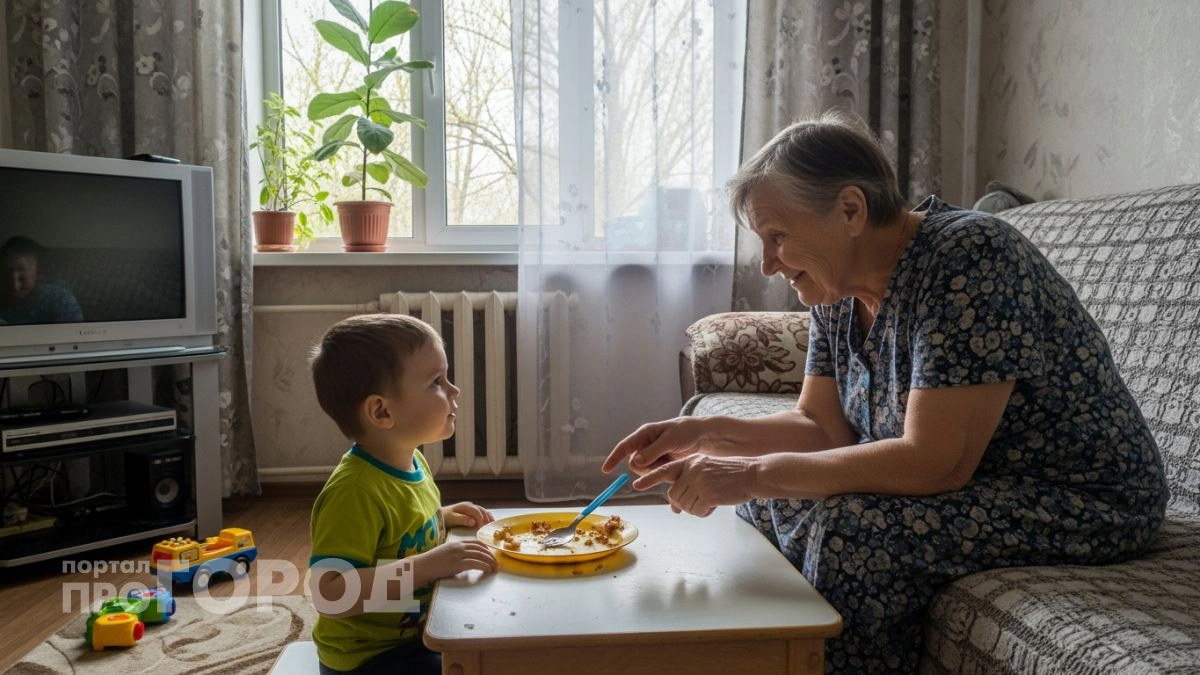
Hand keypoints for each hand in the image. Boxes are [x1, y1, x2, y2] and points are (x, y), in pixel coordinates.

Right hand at [412, 540, 496, 582]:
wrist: (422, 566)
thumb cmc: (432, 562)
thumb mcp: (446, 553)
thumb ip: (456, 554)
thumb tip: (465, 562)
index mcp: (456, 543)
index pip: (476, 542)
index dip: (485, 548)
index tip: (490, 554)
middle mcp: (459, 547)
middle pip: (480, 549)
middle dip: (490, 555)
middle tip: (496, 562)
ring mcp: (458, 555)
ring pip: (479, 555)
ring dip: (489, 561)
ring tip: (494, 567)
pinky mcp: (457, 564)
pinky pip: (475, 563)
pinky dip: (484, 566)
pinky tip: (488, 570)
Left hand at [441, 502, 493, 528]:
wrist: (440, 516)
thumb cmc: (445, 518)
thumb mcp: (452, 519)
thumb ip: (462, 520)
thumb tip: (473, 522)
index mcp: (465, 506)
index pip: (476, 512)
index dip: (480, 520)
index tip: (482, 528)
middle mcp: (470, 505)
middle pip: (482, 511)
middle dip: (486, 519)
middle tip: (488, 528)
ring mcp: (471, 507)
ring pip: (483, 511)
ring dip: (488, 518)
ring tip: (491, 525)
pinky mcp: (472, 511)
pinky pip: (482, 512)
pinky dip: (487, 517)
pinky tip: (490, 522)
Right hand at [602, 416, 708, 475]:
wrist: (702, 436)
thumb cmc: (686, 432)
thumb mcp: (670, 440)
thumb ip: (653, 452)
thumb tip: (634, 463)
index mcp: (644, 434)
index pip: (624, 447)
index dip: (614, 458)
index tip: (606, 470)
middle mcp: (645, 444)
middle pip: (635, 464)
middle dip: (647, 468)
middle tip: (664, 462)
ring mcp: (652, 454)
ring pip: (644, 471)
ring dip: (656, 470)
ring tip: (671, 461)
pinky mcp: (660, 462)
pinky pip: (654, 473)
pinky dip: (661, 472)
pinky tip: (672, 464)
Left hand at [635, 455, 756, 516]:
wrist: (752, 474)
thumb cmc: (730, 476)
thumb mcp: (706, 474)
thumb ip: (688, 486)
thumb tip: (675, 508)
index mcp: (689, 462)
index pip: (664, 470)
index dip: (649, 478)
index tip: (636, 485)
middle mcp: (691, 470)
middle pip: (673, 495)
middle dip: (684, 503)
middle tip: (700, 501)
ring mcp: (699, 481)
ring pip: (684, 505)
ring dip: (695, 508)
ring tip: (710, 500)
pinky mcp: (707, 493)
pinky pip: (696, 511)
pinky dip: (704, 512)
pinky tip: (715, 504)